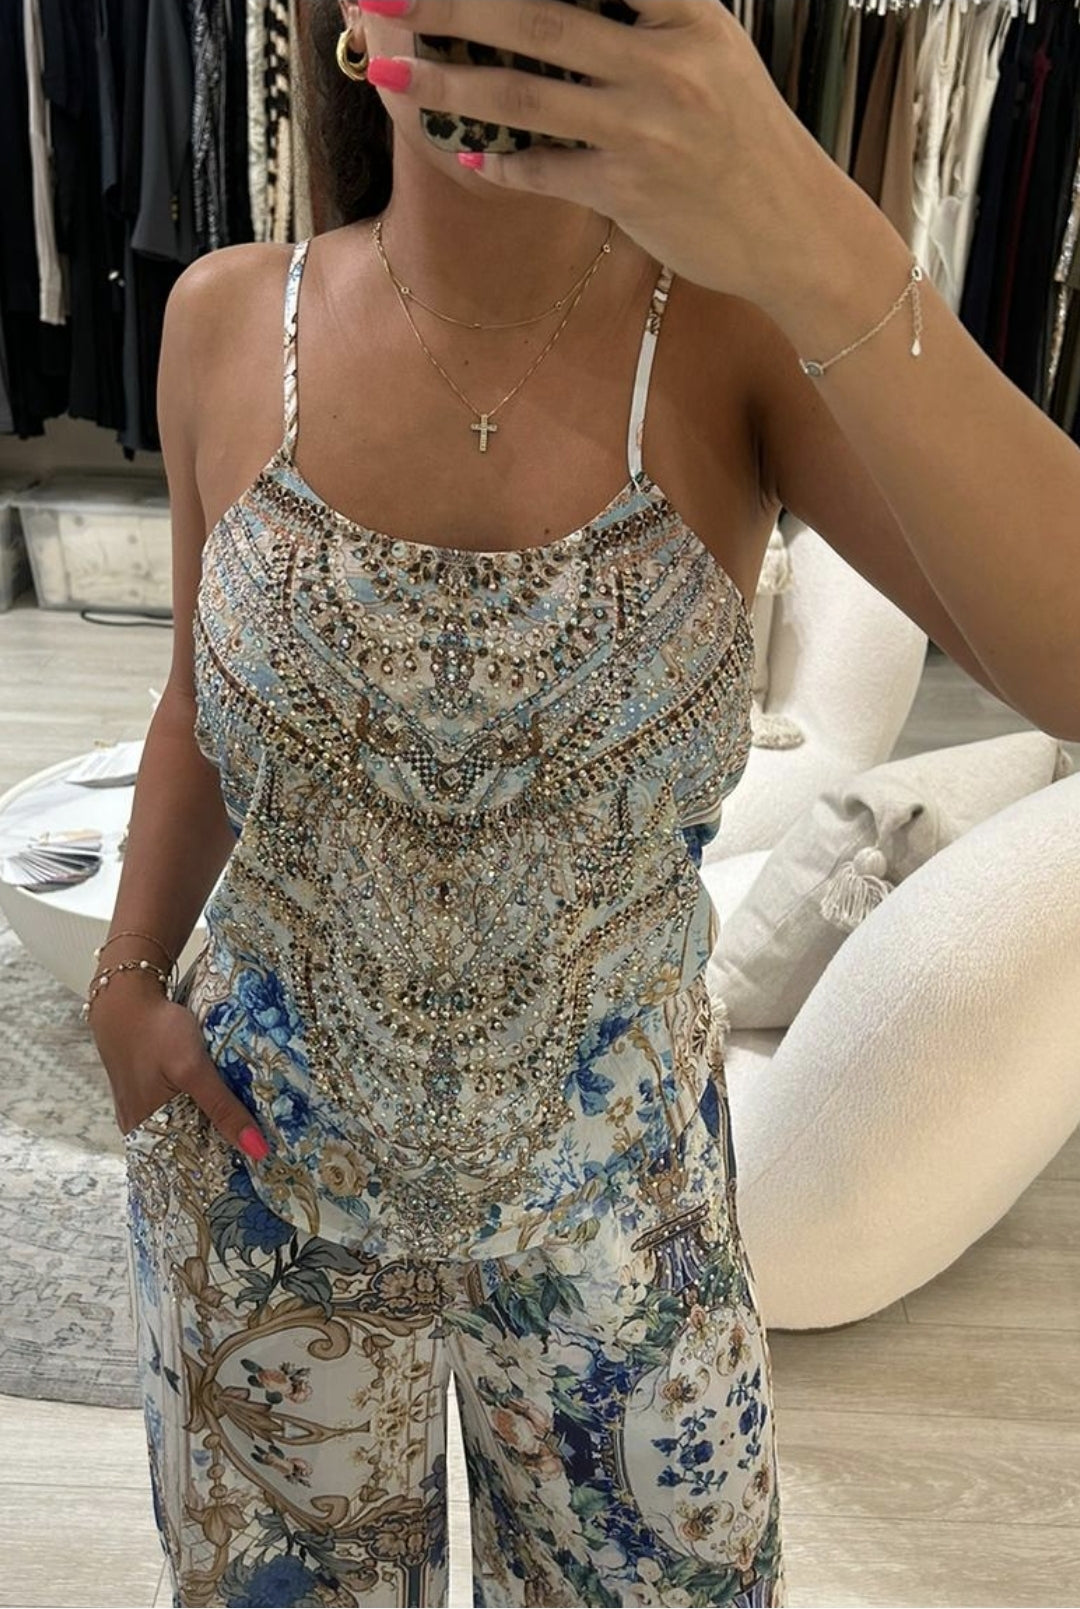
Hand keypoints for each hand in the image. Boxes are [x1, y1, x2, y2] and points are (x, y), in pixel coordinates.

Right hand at [91, 991, 269, 1158]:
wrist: (126, 996)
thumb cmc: (157, 1033)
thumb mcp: (194, 1070)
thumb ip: (223, 1109)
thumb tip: (257, 1150)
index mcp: (147, 1130)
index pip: (186, 1168)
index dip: (217, 1174)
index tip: (252, 1176)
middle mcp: (140, 1125)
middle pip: (184, 1149)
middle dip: (217, 1152)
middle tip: (259, 1156)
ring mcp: (139, 1107)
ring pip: (181, 1128)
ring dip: (208, 1130)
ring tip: (246, 1135)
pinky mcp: (144, 1089)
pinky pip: (174, 1110)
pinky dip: (196, 1112)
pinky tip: (219, 1107)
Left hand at [359, 0, 848, 306]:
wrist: (796, 228)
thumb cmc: (746, 138)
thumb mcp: (712, 54)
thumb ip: (649, 18)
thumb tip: (560, 12)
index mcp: (689, 12)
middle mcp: (666, 63)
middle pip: (538, 18)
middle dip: (452, 1)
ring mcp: (646, 130)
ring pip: (526, 97)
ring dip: (449, 81)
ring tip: (391, 70)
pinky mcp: (630, 191)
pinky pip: (544, 172)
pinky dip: (500, 163)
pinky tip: (464, 155)